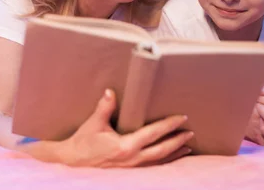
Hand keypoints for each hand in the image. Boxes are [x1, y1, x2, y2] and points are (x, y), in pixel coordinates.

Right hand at [58, 89, 192, 167]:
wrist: (73, 161)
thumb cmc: (83, 141)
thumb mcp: (93, 123)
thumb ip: (104, 107)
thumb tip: (110, 91)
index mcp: (125, 146)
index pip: (153, 134)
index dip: (169, 126)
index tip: (182, 119)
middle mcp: (131, 159)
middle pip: (162, 150)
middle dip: (178, 141)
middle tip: (190, 132)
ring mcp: (131, 167)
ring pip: (159, 161)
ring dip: (174, 154)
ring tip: (188, 147)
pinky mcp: (129, 171)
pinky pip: (151, 167)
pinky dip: (164, 162)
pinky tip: (171, 159)